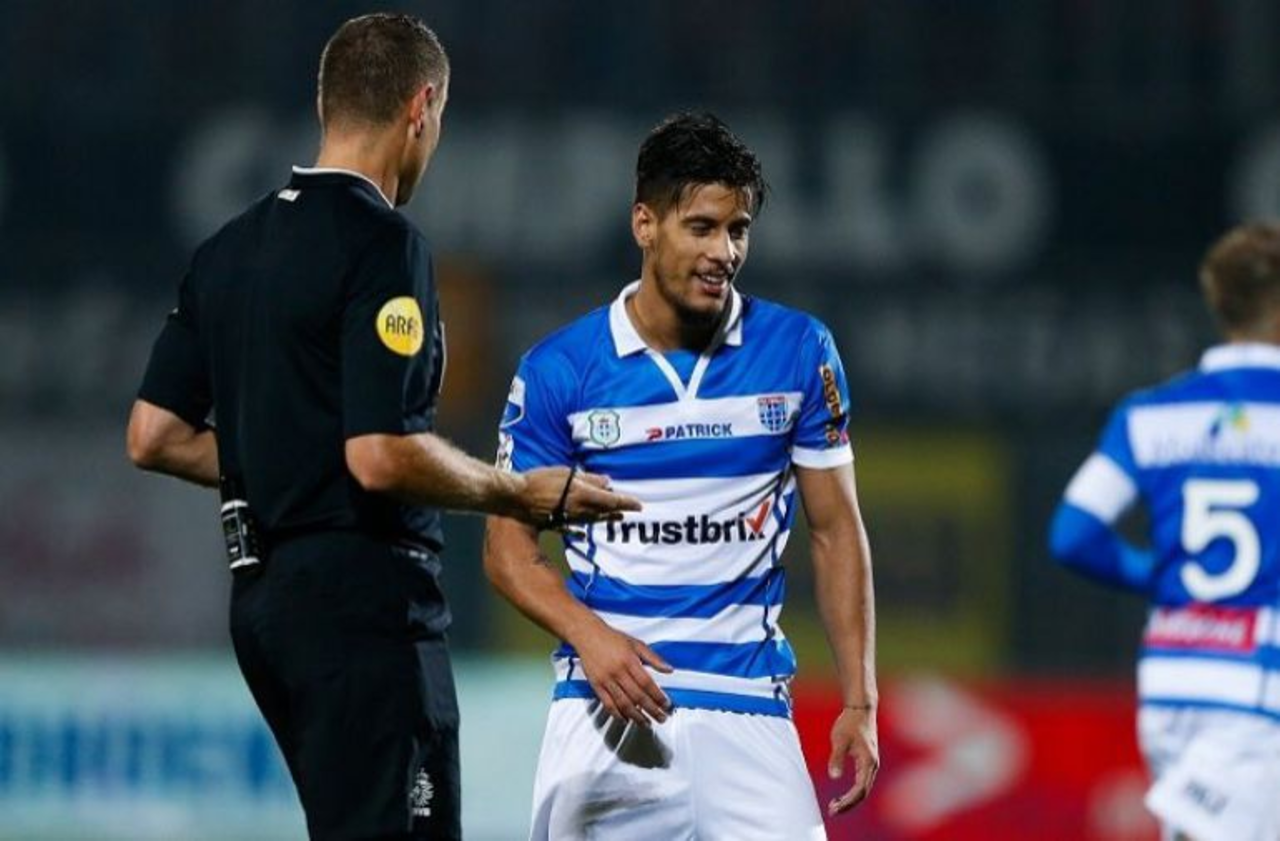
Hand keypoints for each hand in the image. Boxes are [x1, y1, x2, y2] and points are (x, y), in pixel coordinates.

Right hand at [518, 466, 640, 527]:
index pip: (611, 500)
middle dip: (618, 511)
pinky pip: (577, 525)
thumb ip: (588, 478)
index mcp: (583, 495)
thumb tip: (607, 482)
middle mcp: (580, 510)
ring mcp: (569, 518)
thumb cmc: (539, 480)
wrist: (517, 498)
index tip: (639, 505)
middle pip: (604, 512)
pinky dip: (586, 524)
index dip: (626, 503)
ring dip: (606, 518)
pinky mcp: (559, 522)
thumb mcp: (566, 473)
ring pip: (593, 519)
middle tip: (630, 511)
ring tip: (615, 517)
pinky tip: (587, 528)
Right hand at [571, 619, 673, 726]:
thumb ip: (653, 658)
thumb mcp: (636, 643)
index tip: (666, 705)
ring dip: (636, 716)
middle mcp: (618, 672)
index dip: (658, 696)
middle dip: (651, 710)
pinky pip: (607, 704)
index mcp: (629, 660)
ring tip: (646, 723)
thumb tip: (669, 669)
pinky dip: (617, 714)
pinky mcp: (596, 685)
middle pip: (637, 696)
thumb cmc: (612, 638)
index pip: (647, 683)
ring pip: (623, 703)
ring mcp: (606, 680)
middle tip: (661, 718)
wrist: (587, 635)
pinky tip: (626, 720)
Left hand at [826, 705, 878, 815]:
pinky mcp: (868, 761)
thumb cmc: (850, 722)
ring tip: (834, 806)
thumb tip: (834, 777)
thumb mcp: (839, 739)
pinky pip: (863, 783)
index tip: (834, 808)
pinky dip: (853, 792)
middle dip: (848, 804)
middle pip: (863, 793)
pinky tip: (842, 795)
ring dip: (851, 800)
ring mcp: (872, 764)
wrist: (861, 709)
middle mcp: (873, 766)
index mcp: (868, 762)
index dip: (847, 802)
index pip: (859, 790)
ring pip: (864, 789)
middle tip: (831, 811)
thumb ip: (837, 758)